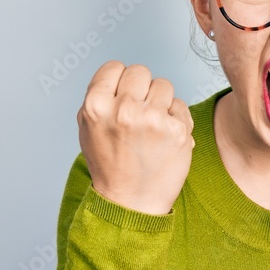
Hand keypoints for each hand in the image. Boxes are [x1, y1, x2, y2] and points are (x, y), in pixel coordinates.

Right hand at [77, 61, 193, 214]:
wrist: (131, 202)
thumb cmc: (110, 165)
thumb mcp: (88, 129)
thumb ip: (100, 98)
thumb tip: (118, 75)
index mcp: (96, 107)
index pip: (114, 66)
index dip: (120, 80)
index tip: (122, 96)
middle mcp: (124, 110)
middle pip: (140, 72)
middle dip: (141, 89)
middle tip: (139, 112)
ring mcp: (153, 120)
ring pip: (164, 85)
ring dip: (160, 102)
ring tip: (151, 127)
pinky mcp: (177, 130)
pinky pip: (180, 105)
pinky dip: (175, 118)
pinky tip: (165, 137)